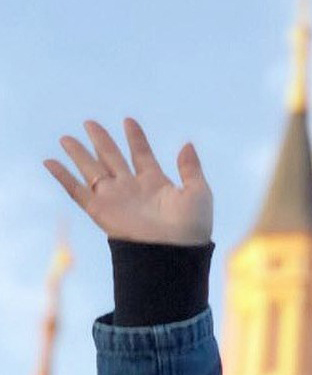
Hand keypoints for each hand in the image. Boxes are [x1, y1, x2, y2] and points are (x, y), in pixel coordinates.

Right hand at [44, 118, 212, 246]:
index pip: (141, 154)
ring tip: (66, 138)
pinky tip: (50, 162)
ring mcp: (115, 199)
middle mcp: (132, 189)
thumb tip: (186, 144)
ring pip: (92, 170)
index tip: (128, 120)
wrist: (174, 253)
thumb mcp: (198, 193)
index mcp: (155, 184)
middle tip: (90, 122)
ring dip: (78, 154)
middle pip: (112, 158)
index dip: (135, 138)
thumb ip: (190, 168)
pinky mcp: (100, 211)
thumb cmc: (191, 227)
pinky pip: (77, 191)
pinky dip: (62, 177)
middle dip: (101, 141)